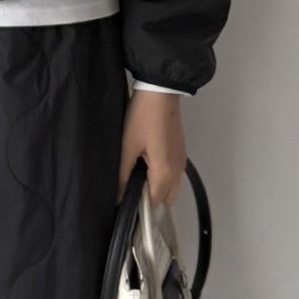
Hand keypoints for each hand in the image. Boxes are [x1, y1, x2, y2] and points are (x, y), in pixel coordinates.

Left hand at [118, 89, 186, 205]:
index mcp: (165, 173)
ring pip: (170, 188)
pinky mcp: (180, 153)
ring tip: (134, 176)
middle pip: (165, 199)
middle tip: (129, 189)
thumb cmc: (143, 118)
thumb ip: (122, 175)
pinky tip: (144, 165)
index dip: (139, 207)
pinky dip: (161, 177)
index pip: (154, 204)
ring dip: (155, 188)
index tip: (124, 203)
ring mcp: (180, 162)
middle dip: (149, 199)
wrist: (160, 92)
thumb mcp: (127, 146)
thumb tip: (117, 196)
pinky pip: (172, 175)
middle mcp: (177, 171)